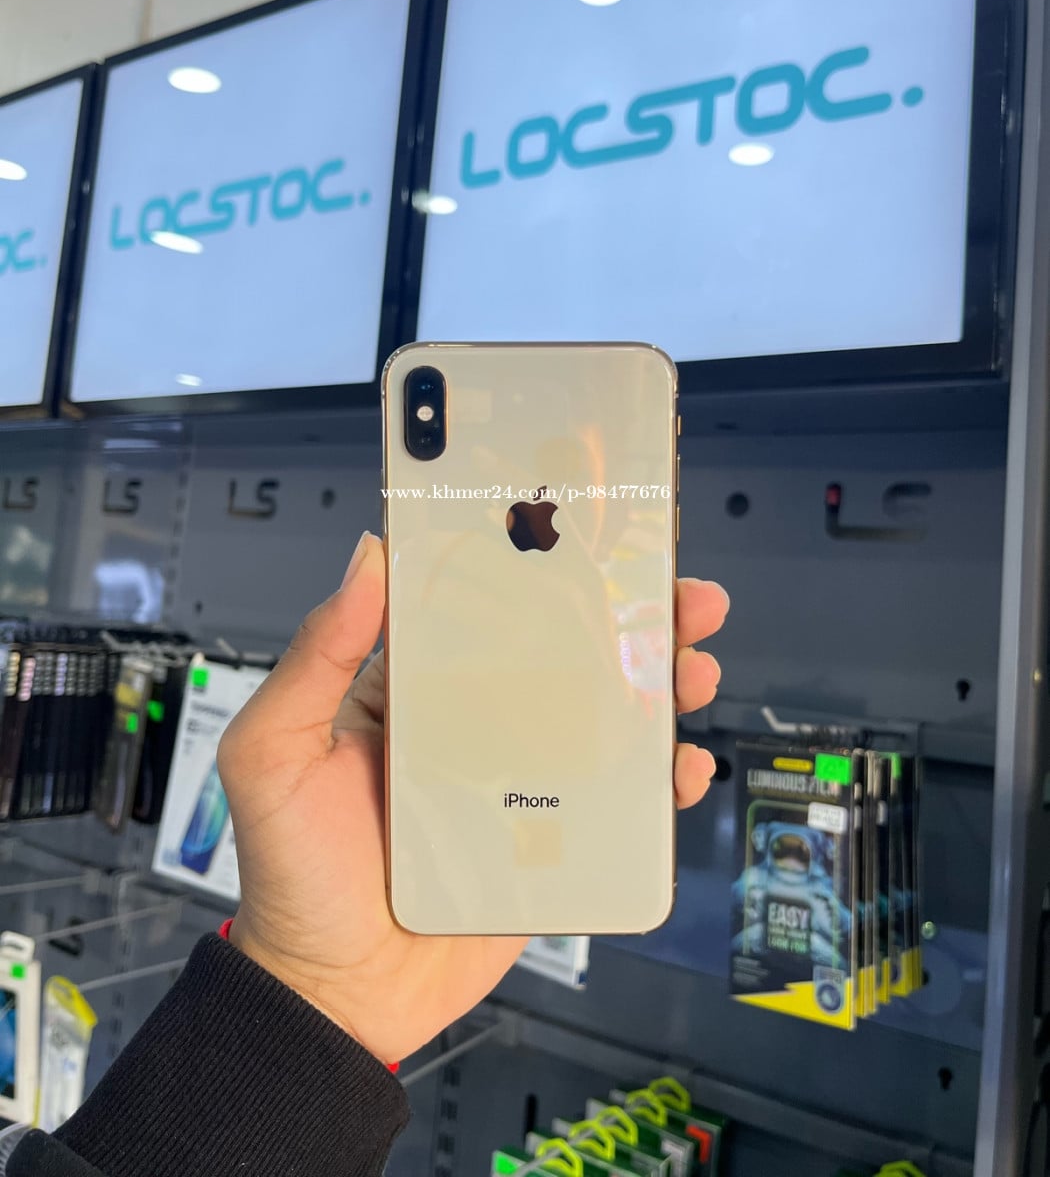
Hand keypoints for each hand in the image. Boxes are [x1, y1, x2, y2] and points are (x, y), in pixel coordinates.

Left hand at [218, 531, 727, 1065]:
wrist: (334, 993)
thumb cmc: (293, 873)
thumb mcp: (276, 752)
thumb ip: (314, 657)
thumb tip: (364, 560)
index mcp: (414, 688)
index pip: (483, 605)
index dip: (536, 564)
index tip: (584, 528)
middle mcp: (474, 723)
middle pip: (565, 651)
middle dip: (629, 616)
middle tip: (677, 592)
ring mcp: (519, 781)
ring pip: (603, 716)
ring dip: (657, 683)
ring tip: (691, 665)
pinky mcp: (550, 841)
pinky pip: (616, 801)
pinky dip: (658, 778)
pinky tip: (679, 764)